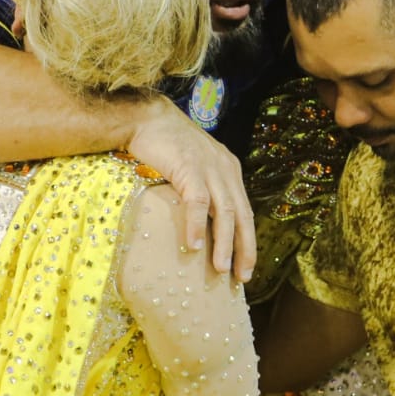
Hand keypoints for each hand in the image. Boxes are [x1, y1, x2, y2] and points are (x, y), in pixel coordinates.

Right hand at [125, 97, 255, 281]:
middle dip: (244, 248)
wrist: (146, 118)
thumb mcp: (193, 168)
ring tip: (220, 269)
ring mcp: (209, 168)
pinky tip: (193, 246)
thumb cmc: (166, 146)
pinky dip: (196, 225)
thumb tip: (202, 226)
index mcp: (229, 171)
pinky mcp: (189, 167)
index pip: (245, 211)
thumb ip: (203, 190)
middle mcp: (225, 169)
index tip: (246, 268)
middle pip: (242, 215)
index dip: (248, 242)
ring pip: (224, 212)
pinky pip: (197, 202)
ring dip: (224, 243)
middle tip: (242, 276)